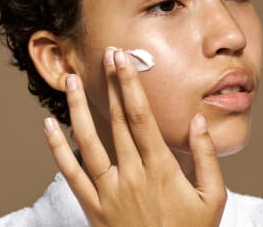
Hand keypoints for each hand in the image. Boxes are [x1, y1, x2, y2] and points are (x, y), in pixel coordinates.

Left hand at [43, 48, 226, 225]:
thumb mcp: (212, 198)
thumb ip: (205, 157)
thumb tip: (196, 121)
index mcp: (161, 169)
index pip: (142, 117)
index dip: (132, 85)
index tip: (124, 60)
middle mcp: (132, 175)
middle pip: (117, 121)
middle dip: (112, 84)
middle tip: (106, 54)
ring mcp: (109, 192)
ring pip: (89, 142)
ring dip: (79, 108)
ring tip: (73, 81)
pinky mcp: (94, 208)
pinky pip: (72, 174)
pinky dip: (58, 149)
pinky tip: (49, 126)